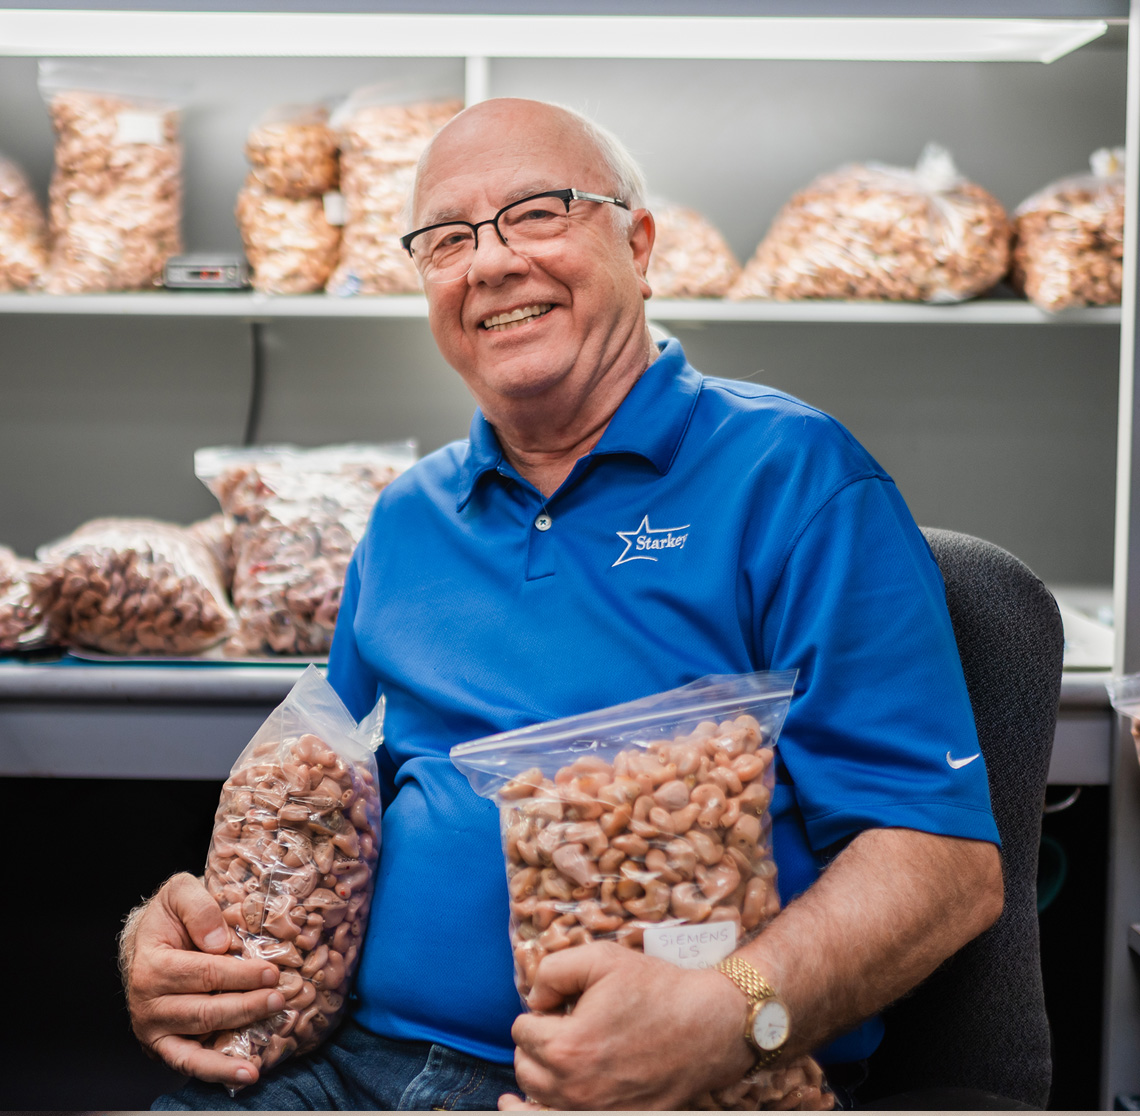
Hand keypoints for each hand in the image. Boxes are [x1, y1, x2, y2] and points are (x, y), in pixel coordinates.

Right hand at [123, 872, 283, 1087]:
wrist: (150, 940)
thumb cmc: (171, 916)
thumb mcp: (179, 892)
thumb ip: (198, 907)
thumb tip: (219, 942)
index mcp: (151, 965)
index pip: (203, 973)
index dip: (240, 974)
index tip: (272, 972)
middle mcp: (148, 1003)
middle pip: (205, 1010)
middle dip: (246, 1006)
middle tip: (280, 998)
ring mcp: (155, 1029)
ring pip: (199, 1040)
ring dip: (235, 1043)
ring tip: (264, 1046)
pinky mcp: (164, 1045)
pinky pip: (189, 1063)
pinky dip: (216, 1072)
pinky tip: (245, 1075)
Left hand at [506, 941, 751, 1109]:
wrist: (708, 1026)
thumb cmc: (656, 990)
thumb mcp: (601, 958)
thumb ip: (552, 970)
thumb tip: (534, 998)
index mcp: (567, 1048)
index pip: (522, 1029)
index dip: (542, 1010)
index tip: (566, 1003)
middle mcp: (576, 1089)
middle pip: (524, 1066)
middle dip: (538, 1042)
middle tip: (570, 1023)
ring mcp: (595, 1112)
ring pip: (539, 1097)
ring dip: (544, 1072)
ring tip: (570, 1050)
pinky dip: (542, 1111)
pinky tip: (521, 1107)